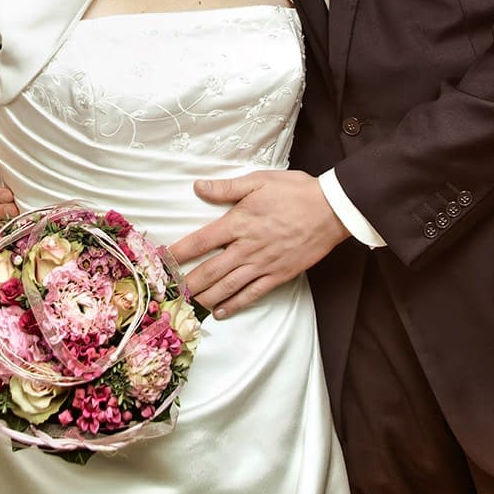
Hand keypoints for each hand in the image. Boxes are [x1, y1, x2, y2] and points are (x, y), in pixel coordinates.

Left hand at [169, 170, 348, 317]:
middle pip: (210, 270)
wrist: (331, 210)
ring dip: (205, 297)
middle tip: (169, 293)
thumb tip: (198, 187)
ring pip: (227, 286)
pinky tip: (220, 312)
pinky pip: (252, 295)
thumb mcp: (259, 181)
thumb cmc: (295, 191)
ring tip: (187, 304)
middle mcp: (247, 247)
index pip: (201, 241)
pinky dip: (234, 305)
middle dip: (187, 282)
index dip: (180, 253)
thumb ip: (227, 188)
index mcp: (239, 222)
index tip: (163, 261)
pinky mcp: (278, 275)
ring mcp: (263, 264)